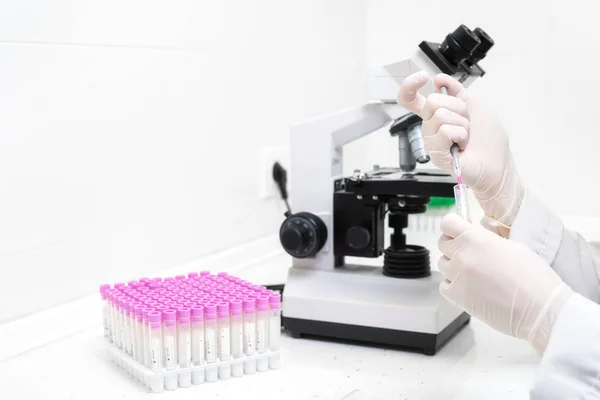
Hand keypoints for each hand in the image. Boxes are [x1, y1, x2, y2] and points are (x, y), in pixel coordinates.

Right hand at [397, 72, 523, 226]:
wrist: (498, 164)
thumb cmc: (489, 140)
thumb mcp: (475, 105)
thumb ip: (457, 91)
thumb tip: (439, 79)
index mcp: (437, 114)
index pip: (413, 100)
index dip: (410, 86)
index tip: (421, 77)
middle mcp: (431, 127)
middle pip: (432, 101)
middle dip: (457, 107)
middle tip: (466, 122)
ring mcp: (432, 141)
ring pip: (440, 116)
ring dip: (461, 123)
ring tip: (465, 137)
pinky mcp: (436, 154)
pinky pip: (444, 132)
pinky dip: (460, 135)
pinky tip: (462, 146)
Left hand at [438, 213, 572, 354]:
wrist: (540, 309)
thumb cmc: (534, 277)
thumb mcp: (513, 246)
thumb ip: (487, 240)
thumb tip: (475, 237)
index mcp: (476, 239)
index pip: (448, 223)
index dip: (452, 226)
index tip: (458, 230)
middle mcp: (463, 255)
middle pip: (442, 243)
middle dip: (453, 244)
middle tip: (468, 252)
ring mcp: (457, 277)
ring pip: (443, 264)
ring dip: (453, 265)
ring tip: (473, 273)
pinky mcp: (457, 297)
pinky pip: (444, 286)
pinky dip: (452, 285)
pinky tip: (469, 287)